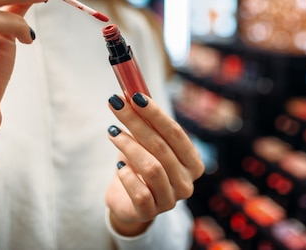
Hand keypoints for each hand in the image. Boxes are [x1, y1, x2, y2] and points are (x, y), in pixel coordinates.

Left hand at [105, 93, 203, 235]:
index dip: (155, 113)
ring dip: (128, 145)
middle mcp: (186, 183)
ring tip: (112, 131)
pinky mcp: (150, 213)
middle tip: (116, 104)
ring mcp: (170, 200)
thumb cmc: (140, 165)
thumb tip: (130, 91)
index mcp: (193, 163)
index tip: (135, 96)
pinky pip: (140, 192)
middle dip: (136, 122)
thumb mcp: (147, 143)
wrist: (128, 201)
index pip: (176, 133)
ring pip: (151, 168)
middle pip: (161, 147)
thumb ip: (146, 122)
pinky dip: (127, 176)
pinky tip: (119, 167)